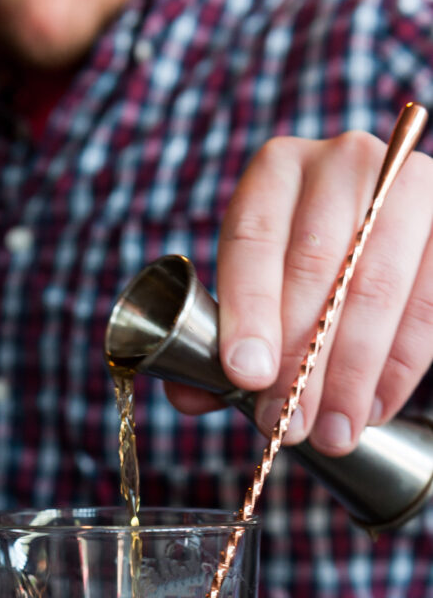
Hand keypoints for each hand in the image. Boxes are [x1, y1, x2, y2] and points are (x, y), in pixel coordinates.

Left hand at [166, 129, 432, 454]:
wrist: (378, 236)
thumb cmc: (298, 268)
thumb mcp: (253, 284)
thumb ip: (216, 337)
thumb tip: (188, 396)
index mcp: (276, 171)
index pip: (253, 238)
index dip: (248, 310)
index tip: (245, 376)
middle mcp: (343, 164)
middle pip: (316, 267)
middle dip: (300, 359)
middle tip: (287, 423)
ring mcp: (406, 187)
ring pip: (374, 289)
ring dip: (350, 374)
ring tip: (331, 433)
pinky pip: (427, 305)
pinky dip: (397, 368)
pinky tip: (371, 409)